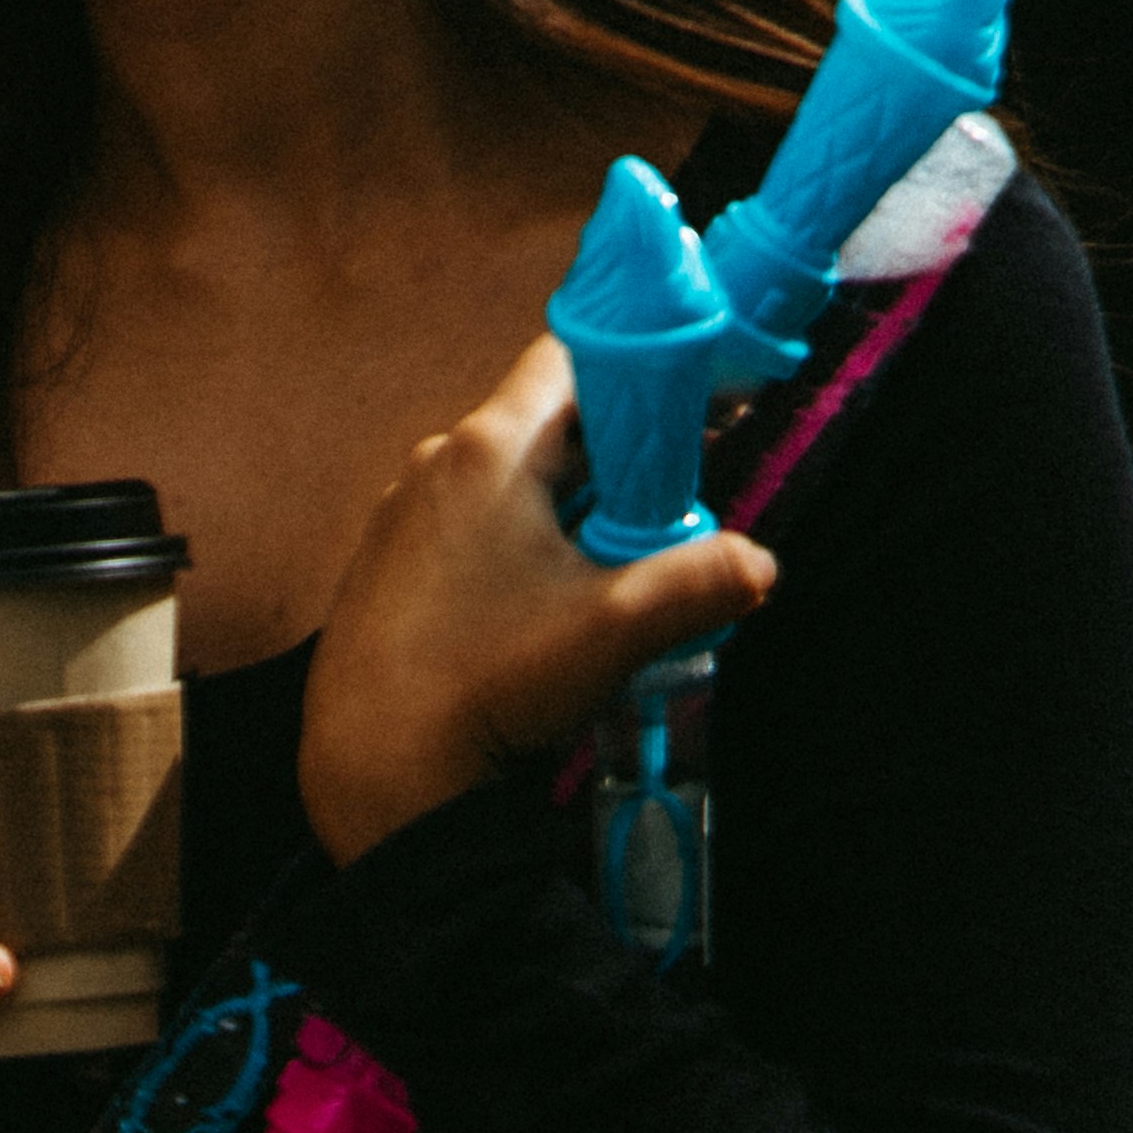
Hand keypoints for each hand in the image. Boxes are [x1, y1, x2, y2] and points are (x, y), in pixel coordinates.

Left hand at [297, 332, 777, 862]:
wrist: (372, 776)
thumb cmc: (485, 687)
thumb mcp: (613, 632)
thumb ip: (701, 583)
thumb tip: (760, 566)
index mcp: (488, 448)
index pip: (573, 356)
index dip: (640, 372)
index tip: (689, 412)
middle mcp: (434, 464)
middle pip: (545, 423)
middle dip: (614, 455)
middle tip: (668, 501)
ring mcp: (401, 517)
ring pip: (507, 481)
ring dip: (564, 507)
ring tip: (607, 566)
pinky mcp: (385, 570)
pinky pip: (467, 528)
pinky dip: (515, 545)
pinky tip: (538, 606)